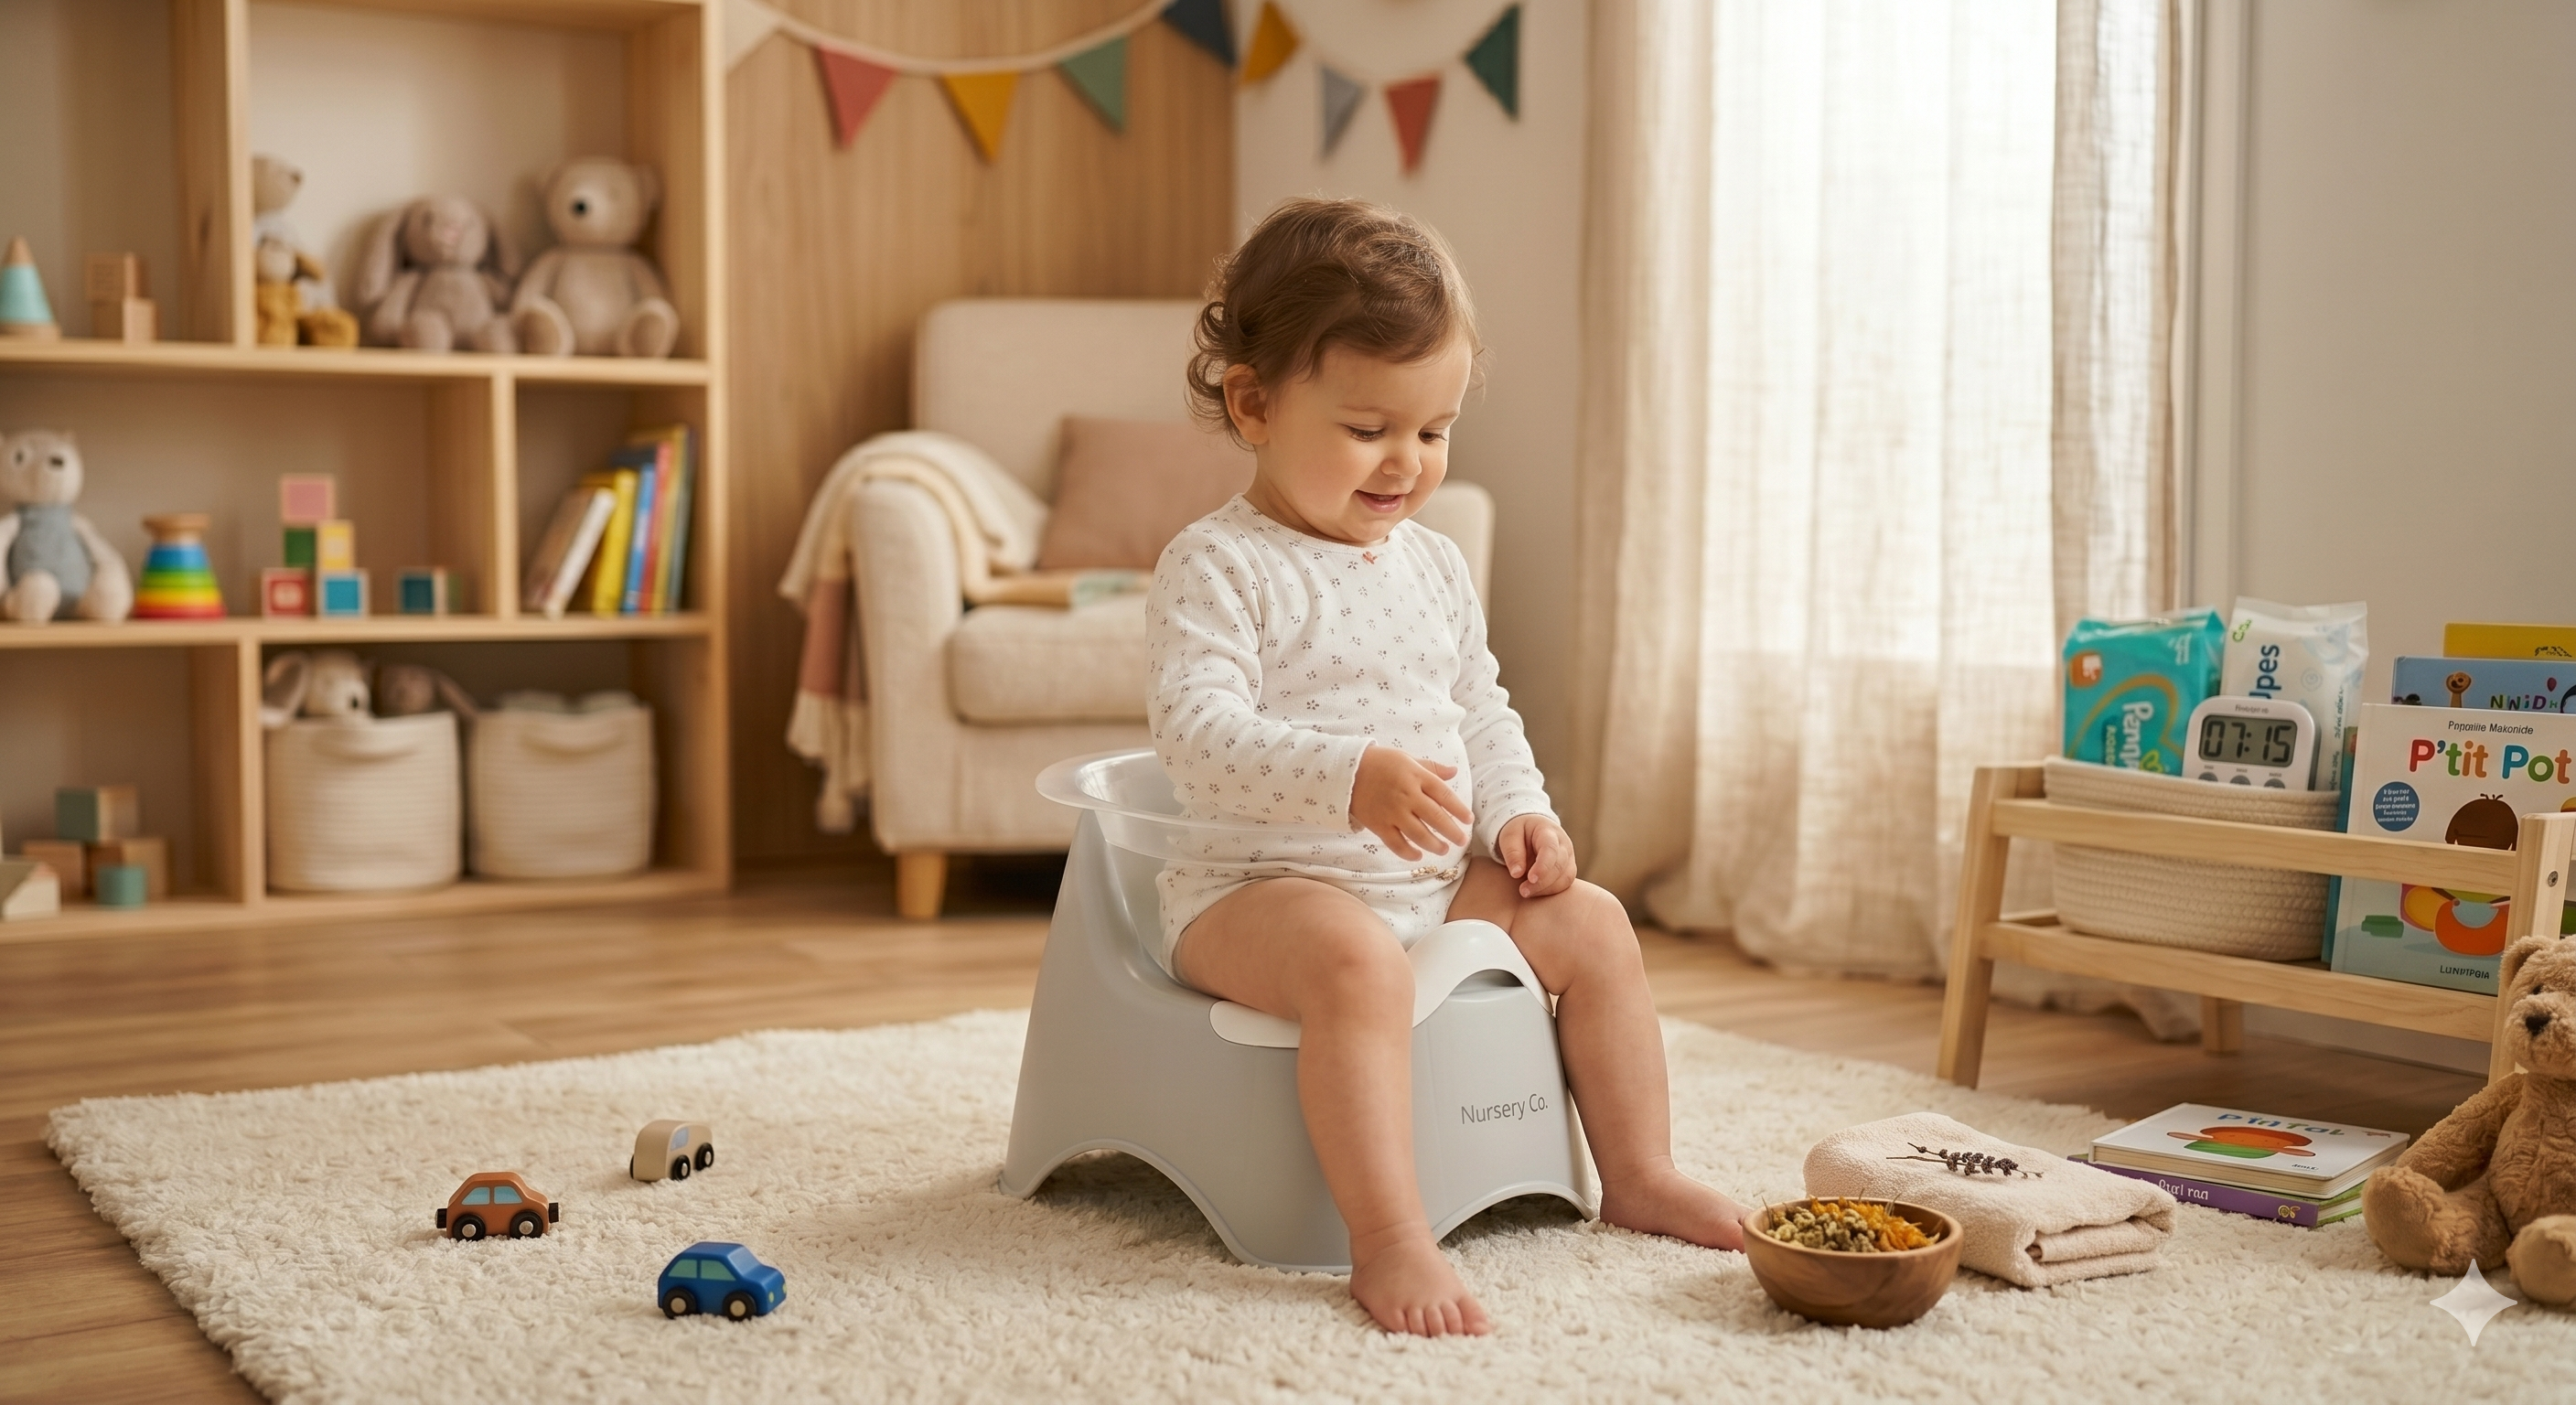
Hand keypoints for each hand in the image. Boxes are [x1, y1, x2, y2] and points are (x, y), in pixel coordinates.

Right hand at [1351, 746, 1470, 860]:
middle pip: (1435, 817)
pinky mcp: (1379, 824)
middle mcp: (1407, 795)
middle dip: (1452, 832)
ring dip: (1434, 845)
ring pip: (1419, 834)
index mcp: (1416, 776)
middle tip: (1462, 840)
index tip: (1469, 820)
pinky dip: (1408, 852)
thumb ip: (1432, 768)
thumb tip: (1454, 772)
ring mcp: (1392, 811)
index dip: (1459, 809)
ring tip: (1444, 849)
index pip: (1444, 795)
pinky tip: (1418, 855)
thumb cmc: (1380, 763)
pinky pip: (1396, 843)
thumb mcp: (1407, 759)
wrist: (1346, 772)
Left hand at [1497, 814, 1575, 897]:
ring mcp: (1569, 858)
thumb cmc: (1519, 833)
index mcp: (1548, 832)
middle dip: (1542, 882)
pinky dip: (1551, 891)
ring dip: (1547, 889)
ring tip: (1526, 893)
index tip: (1531, 879)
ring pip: (1565, 877)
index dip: (1543, 866)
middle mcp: (1564, 844)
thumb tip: (1516, 874)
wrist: (1532, 832)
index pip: (1551, 849)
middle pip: (1559, 866)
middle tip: (1523, 891)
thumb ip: (1512, 853)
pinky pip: (1565, 884)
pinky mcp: (1568, 870)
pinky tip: (1535, 893)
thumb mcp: (1509, 836)